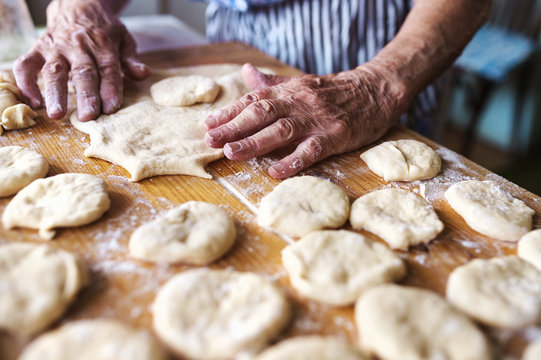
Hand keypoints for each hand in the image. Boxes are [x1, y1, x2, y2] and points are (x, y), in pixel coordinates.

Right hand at [13, 0, 148, 120]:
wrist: (78, 5)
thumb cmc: (103, 31)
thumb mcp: (123, 39)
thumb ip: (130, 59)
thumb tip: (142, 74)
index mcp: (102, 45)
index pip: (108, 68)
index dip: (110, 88)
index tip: (111, 108)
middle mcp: (78, 46)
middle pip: (83, 72)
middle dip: (86, 95)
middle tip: (88, 116)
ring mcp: (56, 47)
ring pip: (54, 71)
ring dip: (54, 92)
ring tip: (56, 114)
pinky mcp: (38, 48)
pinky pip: (26, 65)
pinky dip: (26, 83)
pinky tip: (33, 102)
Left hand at [204, 63, 407, 178]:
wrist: (376, 90)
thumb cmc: (335, 91)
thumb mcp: (302, 83)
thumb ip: (273, 83)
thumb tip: (246, 72)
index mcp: (289, 91)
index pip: (253, 100)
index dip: (229, 112)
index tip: (208, 124)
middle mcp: (299, 102)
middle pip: (262, 114)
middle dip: (234, 127)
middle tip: (210, 141)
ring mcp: (317, 120)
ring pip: (282, 130)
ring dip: (255, 142)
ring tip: (232, 153)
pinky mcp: (335, 136)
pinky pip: (312, 150)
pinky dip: (293, 161)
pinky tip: (276, 172)